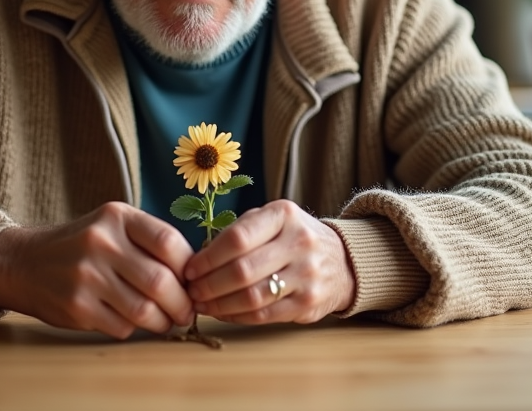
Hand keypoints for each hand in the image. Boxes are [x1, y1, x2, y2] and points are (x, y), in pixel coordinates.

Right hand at [0, 202, 195, 339]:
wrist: (24, 263)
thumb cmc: (82, 245)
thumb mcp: (112, 226)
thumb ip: (150, 242)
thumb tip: (196, 275)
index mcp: (116, 216)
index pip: (169, 241)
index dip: (189, 267)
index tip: (193, 281)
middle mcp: (101, 242)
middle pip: (160, 281)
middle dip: (182, 304)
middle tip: (187, 312)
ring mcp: (86, 276)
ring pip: (144, 310)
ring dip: (163, 322)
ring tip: (165, 321)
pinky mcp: (76, 307)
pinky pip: (122, 327)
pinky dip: (134, 329)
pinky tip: (132, 322)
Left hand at [183, 199, 354, 324]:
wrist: (341, 261)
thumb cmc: (292, 238)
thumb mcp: (272, 220)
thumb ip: (239, 232)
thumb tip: (197, 259)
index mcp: (284, 215)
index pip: (237, 238)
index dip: (208, 257)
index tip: (189, 268)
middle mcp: (299, 243)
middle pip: (243, 270)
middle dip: (209, 284)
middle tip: (190, 290)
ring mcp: (307, 275)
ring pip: (253, 296)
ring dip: (219, 304)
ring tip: (201, 304)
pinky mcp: (308, 303)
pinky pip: (264, 315)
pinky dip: (237, 317)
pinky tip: (221, 313)